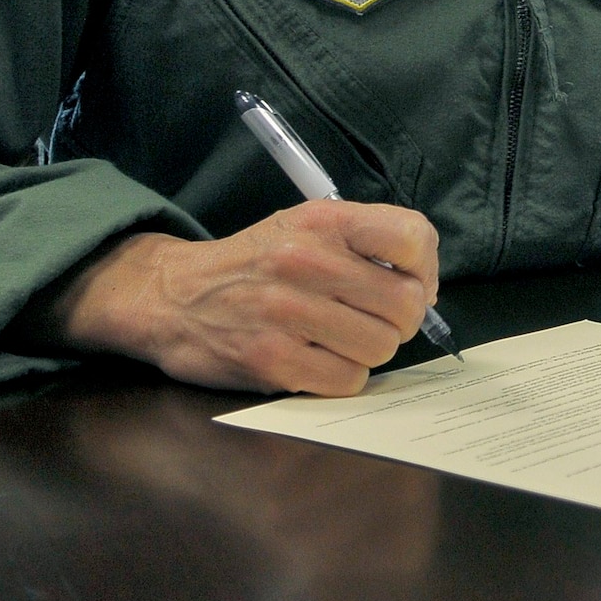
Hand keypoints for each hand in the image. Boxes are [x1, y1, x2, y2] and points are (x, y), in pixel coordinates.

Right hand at [43, 201, 439, 395]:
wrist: (174, 295)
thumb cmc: (256, 263)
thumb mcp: (305, 226)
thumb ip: (366, 243)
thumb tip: (425, 287)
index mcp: (323, 220)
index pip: (412, 236)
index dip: (424, 267)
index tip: (409, 281)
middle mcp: (306, 260)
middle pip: (406, 304)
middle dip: (399, 319)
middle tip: (372, 318)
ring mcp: (287, 311)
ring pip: (382, 346)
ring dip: (369, 350)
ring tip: (340, 338)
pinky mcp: (272, 359)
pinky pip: (348, 380)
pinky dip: (342, 376)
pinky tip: (319, 359)